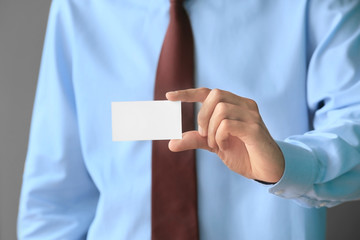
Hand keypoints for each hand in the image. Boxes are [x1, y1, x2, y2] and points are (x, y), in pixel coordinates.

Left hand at [166, 88, 284, 182]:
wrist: (266, 170)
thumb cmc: (243, 154)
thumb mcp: (214, 145)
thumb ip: (196, 140)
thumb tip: (172, 143)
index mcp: (235, 105)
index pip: (209, 92)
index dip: (188, 93)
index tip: (169, 97)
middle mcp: (244, 105)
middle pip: (214, 95)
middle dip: (202, 116)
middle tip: (204, 134)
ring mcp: (251, 115)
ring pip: (221, 110)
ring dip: (211, 130)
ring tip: (216, 144)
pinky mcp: (254, 128)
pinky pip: (228, 124)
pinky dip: (219, 136)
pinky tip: (225, 146)